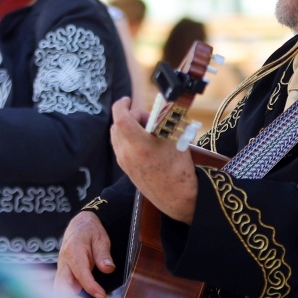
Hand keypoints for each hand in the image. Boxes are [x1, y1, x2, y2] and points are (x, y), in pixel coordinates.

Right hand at [57, 212, 114, 297]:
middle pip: (61, 286)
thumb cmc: (90, 230)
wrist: (79, 225)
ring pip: (59, 290)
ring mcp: (62, 270)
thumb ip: (103, 254)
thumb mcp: (101, 238)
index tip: (102, 296)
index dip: (90, 287)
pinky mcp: (64, 275)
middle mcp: (64, 262)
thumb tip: (108, 269)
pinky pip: (63, 290)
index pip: (80, 273)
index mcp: (73, 251)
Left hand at [109, 97, 196, 223]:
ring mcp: (124, 162)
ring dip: (128, 128)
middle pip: (118, 125)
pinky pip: (120, 147)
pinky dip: (128, 139)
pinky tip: (146, 143)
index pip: (120, 116)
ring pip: (117, 136)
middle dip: (131, 117)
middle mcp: (126, 153)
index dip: (122, 105)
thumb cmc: (180, 168)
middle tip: (150, 120)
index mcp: (138, 143)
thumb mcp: (176, 139)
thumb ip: (165, 121)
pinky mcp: (126, 169)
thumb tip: (163, 109)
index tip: (128, 100)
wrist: (177, 197)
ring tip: (149, 132)